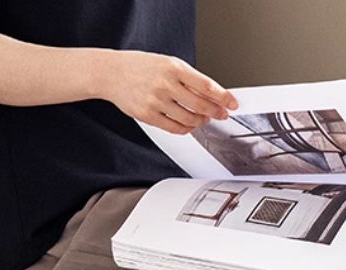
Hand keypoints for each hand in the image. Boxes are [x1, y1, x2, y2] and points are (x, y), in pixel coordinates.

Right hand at [102, 51, 237, 133]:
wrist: (113, 73)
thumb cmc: (142, 67)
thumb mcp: (168, 64)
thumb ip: (189, 78)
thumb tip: (211, 94)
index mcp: (174, 67)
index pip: (206, 85)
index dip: (223, 97)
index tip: (232, 103)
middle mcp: (165, 84)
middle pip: (200, 105)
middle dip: (216, 112)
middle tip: (222, 114)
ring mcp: (156, 101)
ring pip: (189, 119)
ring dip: (201, 121)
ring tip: (204, 118)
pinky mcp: (148, 115)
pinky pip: (174, 128)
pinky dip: (186, 129)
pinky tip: (190, 125)